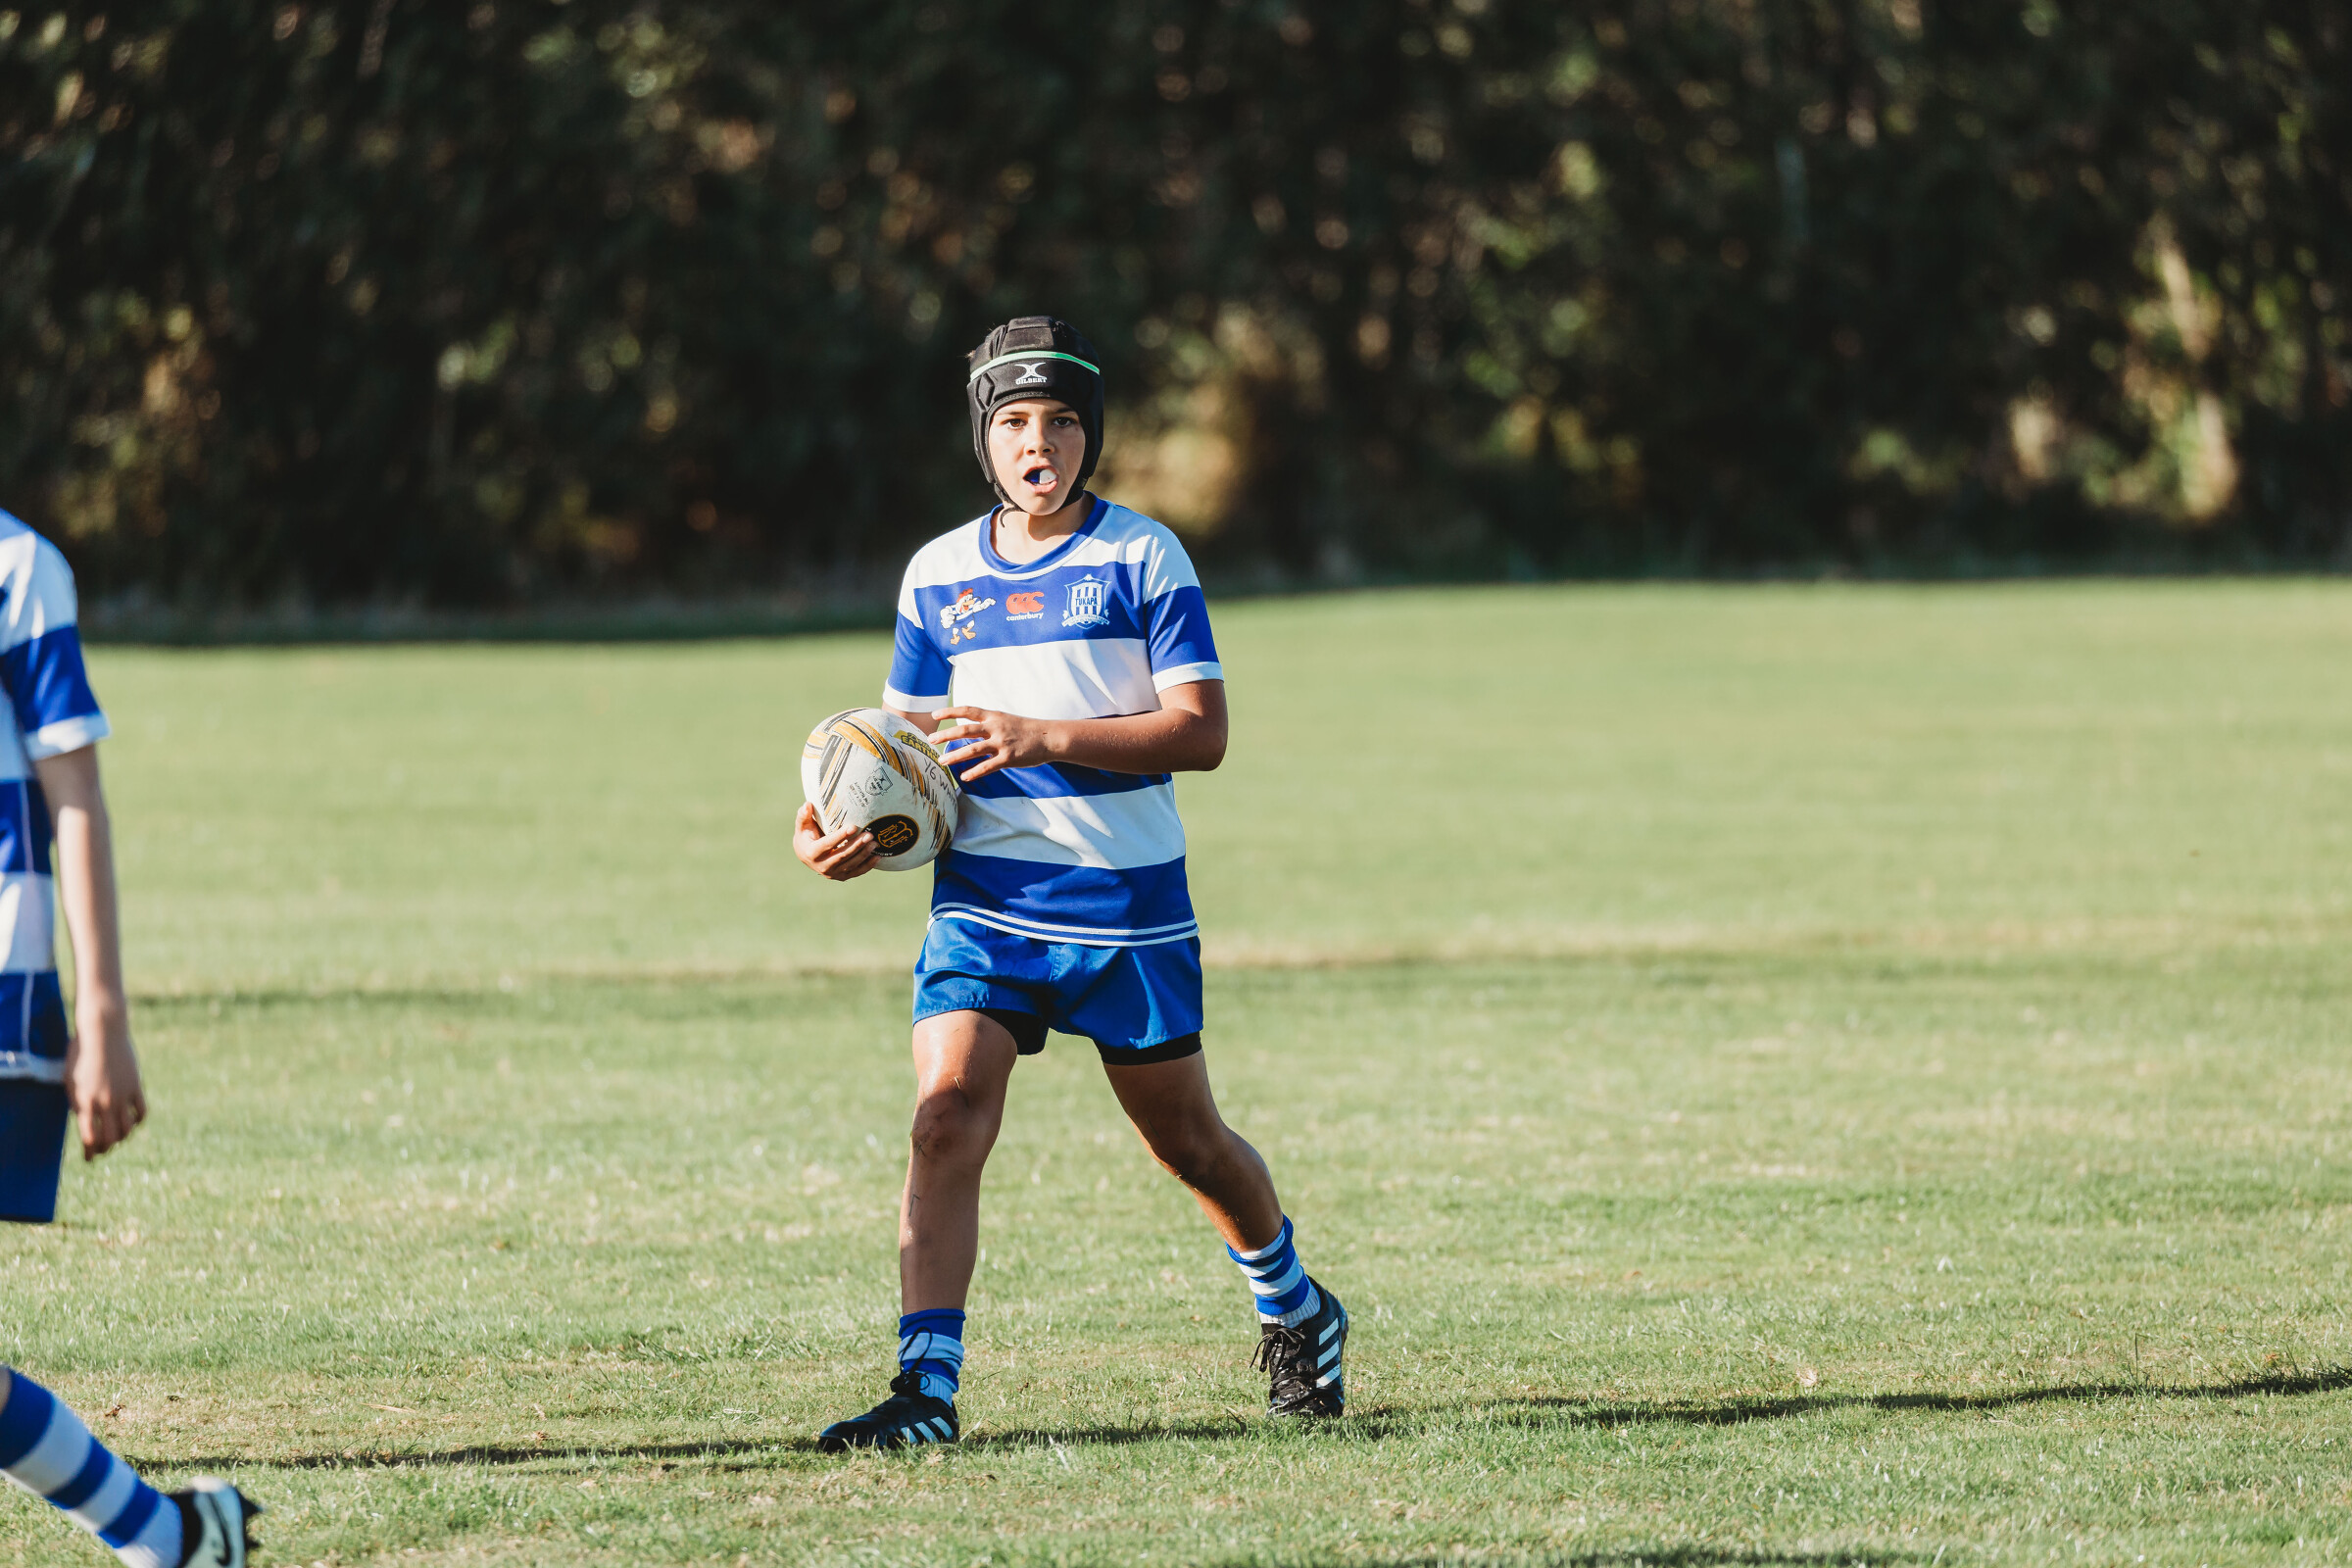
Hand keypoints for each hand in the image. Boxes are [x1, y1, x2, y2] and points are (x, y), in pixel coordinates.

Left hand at [63, 999, 144, 1159]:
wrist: (102, 1033)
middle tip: (103, 1150)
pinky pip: (141, 1111)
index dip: (90, 1151)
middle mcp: (105, 1102)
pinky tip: (133, 1121)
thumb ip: (77, 1102)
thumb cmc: (80, 1054)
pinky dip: (138, 1121)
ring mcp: (123, 1095)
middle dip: (106, 1148)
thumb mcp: (70, 1080)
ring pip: (127, 1128)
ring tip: (118, 1138)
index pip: (90, 1137)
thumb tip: (85, 1119)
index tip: (89, 1158)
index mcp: (85, 1102)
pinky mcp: (136, 1086)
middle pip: (110, 1137)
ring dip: (123, 1137)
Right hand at [795, 802, 878, 880]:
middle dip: (857, 845)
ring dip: (864, 854)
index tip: (853, 827)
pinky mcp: (841, 877)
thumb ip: (803, 816)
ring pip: (851, 864)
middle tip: (869, 835)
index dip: (840, 836)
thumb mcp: (802, 826)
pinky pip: (856, 872)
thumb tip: (808, 804)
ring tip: (874, 842)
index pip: (828, 844)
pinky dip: (868, 866)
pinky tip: (877, 857)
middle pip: (842, 855)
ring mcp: (833, 873)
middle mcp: (822, 866)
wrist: (806, 856)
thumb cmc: (805, 836)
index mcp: (812, 853)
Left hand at [929, 707, 1051, 782]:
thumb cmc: (1027, 729)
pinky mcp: (1008, 758)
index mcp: (994, 716)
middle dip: (946, 735)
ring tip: (941, 761)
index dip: (950, 712)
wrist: (1049, 737)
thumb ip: (989, 723)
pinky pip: (987, 766)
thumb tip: (970, 730)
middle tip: (931, 740)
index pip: (968, 710)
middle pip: (965, 730)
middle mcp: (996, 728)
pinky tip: (964, 777)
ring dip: (955, 756)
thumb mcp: (1007, 720)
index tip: (934, 715)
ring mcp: (1002, 743)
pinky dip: (974, 772)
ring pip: (973, 749)